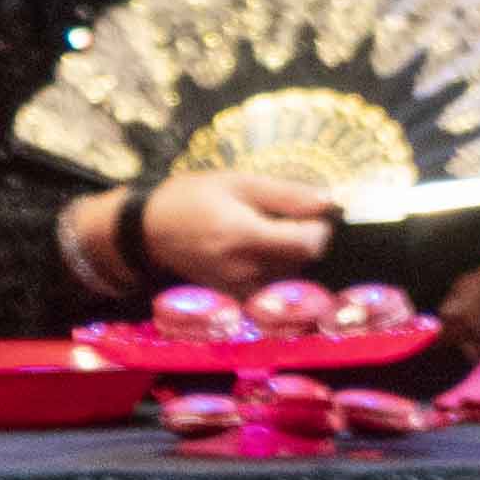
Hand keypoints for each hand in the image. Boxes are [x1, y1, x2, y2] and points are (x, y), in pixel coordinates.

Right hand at [125, 167, 345, 296]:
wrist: (148, 230)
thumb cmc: (192, 197)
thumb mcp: (238, 183)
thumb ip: (286, 194)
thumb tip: (331, 200)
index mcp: (245, 236)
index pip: (309, 244)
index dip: (320, 227)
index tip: (311, 210)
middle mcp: (246, 269)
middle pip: (303, 259)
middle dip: (303, 236)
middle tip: (281, 214)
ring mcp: (241, 287)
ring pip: (290, 272)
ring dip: (289, 251)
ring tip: (262, 228)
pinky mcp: (236, 296)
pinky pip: (272, 283)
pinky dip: (274, 265)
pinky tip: (254, 248)